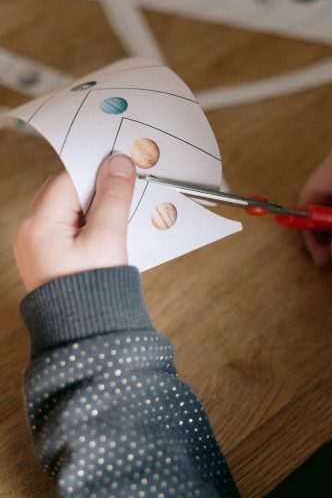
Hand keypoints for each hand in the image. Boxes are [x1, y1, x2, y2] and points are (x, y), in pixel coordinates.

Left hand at [14, 154, 135, 291]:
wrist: (86, 335)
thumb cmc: (92, 290)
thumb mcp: (108, 236)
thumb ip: (114, 197)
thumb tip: (119, 163)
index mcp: (40, 223)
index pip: (69, 179)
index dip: (98, 170)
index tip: (124, 166)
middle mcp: (34, 232)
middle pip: (70, 194)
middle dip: (101, 189)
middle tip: (130, 187)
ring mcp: (43, 247)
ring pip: (75, 211)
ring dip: (101, 208)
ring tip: (126, 212)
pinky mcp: (55, 259)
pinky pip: (76, 230)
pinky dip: (96, 225)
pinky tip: (115, 231)